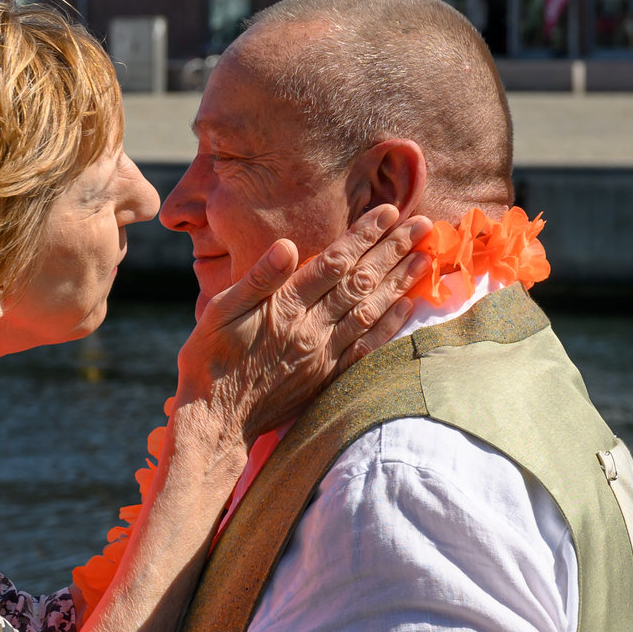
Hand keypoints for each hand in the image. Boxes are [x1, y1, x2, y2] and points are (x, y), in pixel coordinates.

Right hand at [174, 205, 432, 440]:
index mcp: (284, 307)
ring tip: (423, 257)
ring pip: (371, 311)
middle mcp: (311, 329)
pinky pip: (368, 347)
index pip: (333, 262)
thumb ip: (257, 278)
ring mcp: (323, 355)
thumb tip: (287, 245)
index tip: (388, 212)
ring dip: (400, 282)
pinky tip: (406, 306)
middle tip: (422, 225)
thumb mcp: (219, 311)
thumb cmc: (208, 361)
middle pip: (360, 282)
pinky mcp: (327, 378)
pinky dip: (390, 325)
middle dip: (392, 250)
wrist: (214, 420)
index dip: (362, 235)